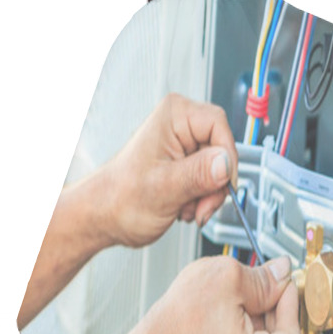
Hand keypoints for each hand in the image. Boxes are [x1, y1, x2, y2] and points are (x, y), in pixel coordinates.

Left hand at [99, 92, 239, 246]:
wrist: (106, 216)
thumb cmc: (120, 198)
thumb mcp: (164, 188)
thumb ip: (198, 174)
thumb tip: (226, 164)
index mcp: (174, 116)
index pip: (220, 126)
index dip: (226, 157)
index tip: (223, 185)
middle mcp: (181, 125)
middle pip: (223, 150)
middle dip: (215, 185)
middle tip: (201, 206)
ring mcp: (184, 145)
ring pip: (219, 169)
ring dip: (208, 196)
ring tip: (186, 208)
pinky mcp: (187, 164)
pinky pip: (211, 180)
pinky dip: (202, 199)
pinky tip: (184, 206)